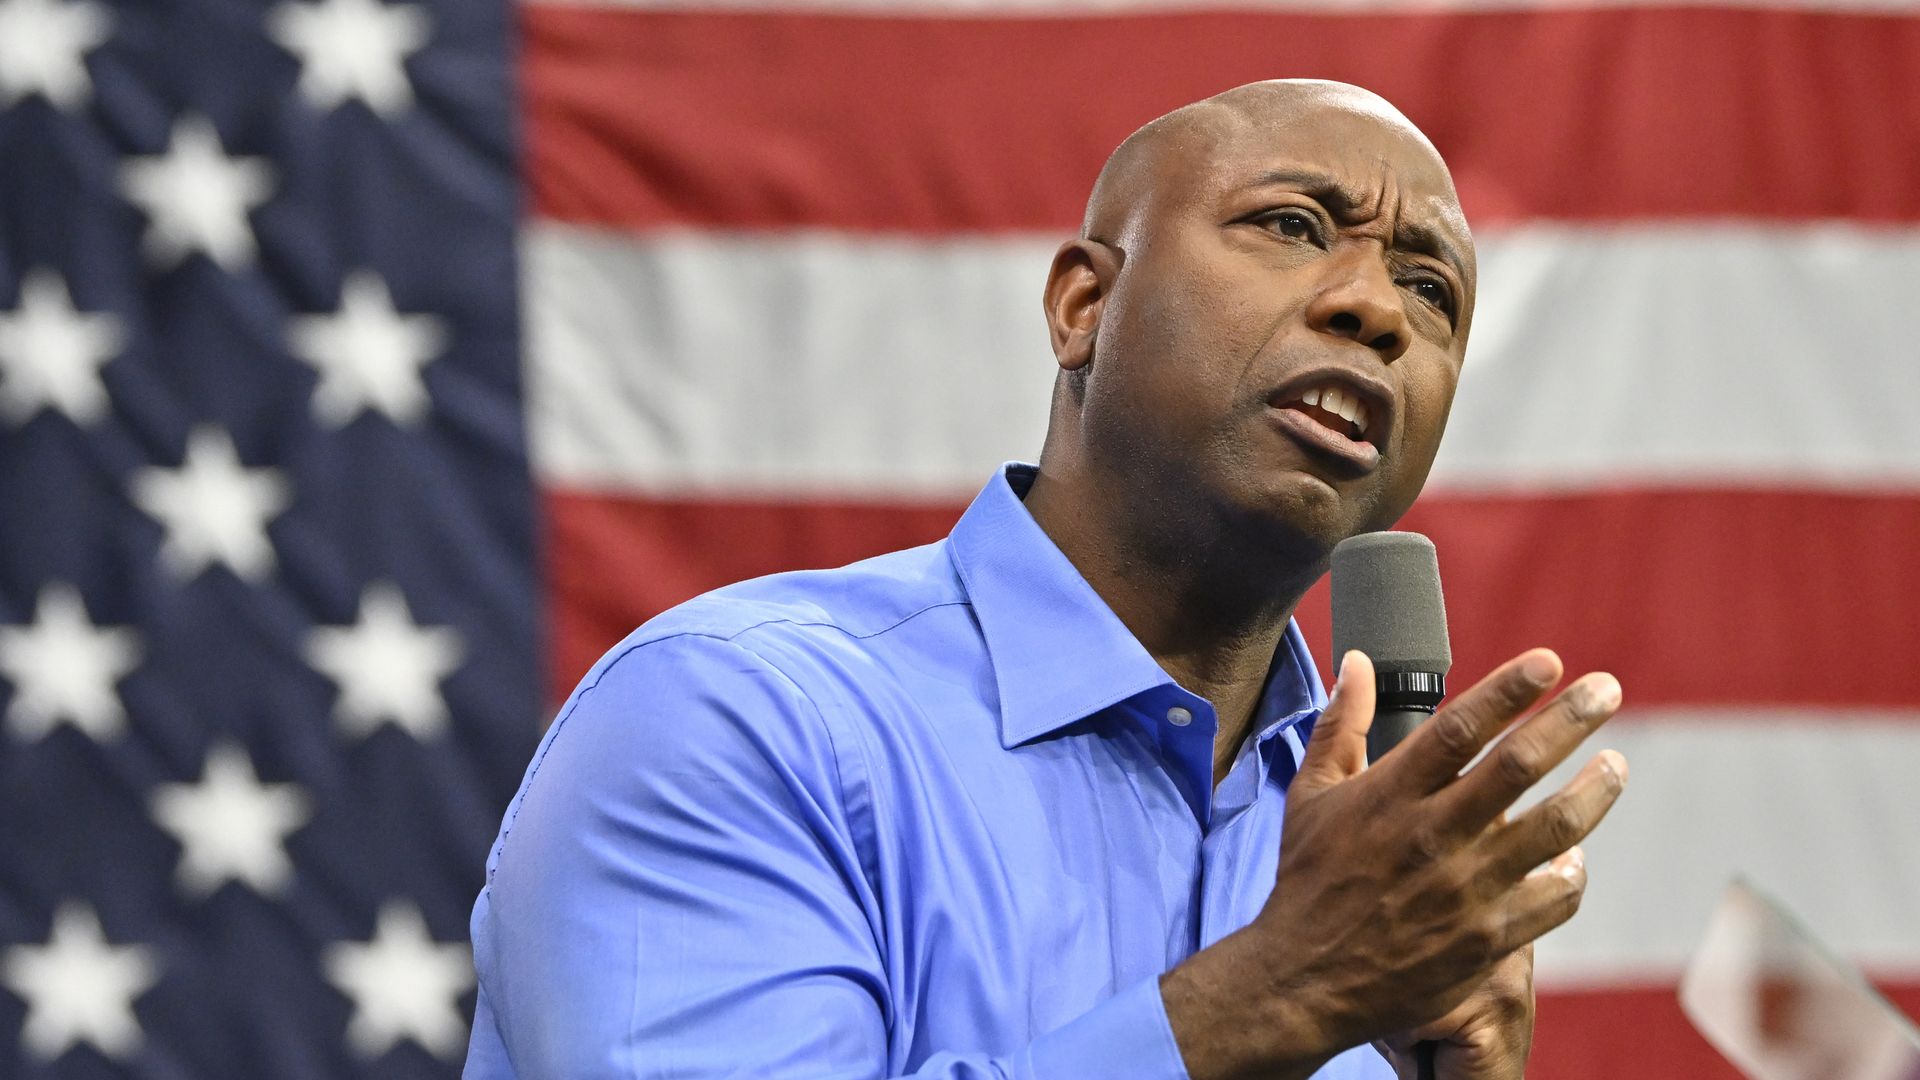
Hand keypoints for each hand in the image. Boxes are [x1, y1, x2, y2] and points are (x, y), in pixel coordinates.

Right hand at [1161, 648, 1628, 1079]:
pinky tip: (1574, 856)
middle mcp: (1430, 836)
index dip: (1508, 690)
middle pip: (1518, 765)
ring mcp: (1464, 889)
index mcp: (1389, 794)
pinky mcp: (1487, 939)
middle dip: (1571, 720)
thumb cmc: (1308, 879)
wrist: (1304, 979)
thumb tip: (1357, 663)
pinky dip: (1573, 872)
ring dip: (1594, 790)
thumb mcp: (1311, 795)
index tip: (1549, 662)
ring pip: (1553, 828)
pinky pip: (1554, 897)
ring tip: (1615, 765)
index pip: (1459, 727)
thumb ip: (1339, 725)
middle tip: (1607, 690)